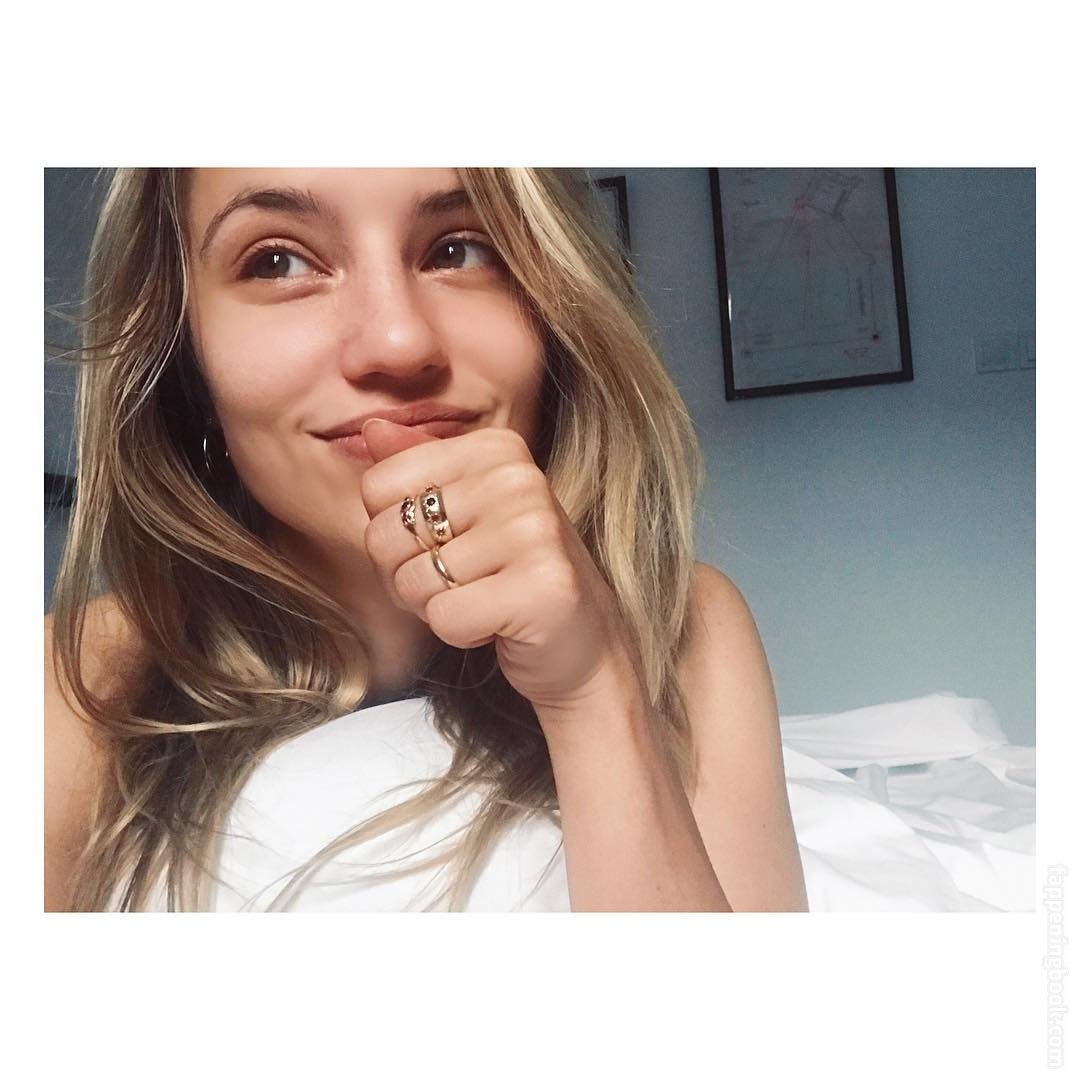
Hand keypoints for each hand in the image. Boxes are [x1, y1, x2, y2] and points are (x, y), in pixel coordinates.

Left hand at [359, 418, 639, 714]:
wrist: (582, 639)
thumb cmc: (512, 575)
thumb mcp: (466, 510)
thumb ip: (418, 466)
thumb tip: (370, 426)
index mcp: (497, 449)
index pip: (377, 486)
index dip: (393, 532)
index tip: (442, 545)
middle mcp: (518, 479)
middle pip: (386, 535)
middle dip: (408, 576)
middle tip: (462, 583)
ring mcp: (534, 531)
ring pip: (412, 582)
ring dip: (437, 608)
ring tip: (484, 600)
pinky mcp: (543, 587)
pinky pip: (445, 617)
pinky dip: (462, 633)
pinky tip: (500, 623)